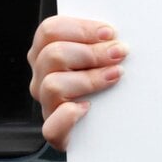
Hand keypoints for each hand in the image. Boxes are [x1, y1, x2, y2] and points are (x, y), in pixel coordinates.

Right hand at [27, 16, 126, 150]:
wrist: (112, 124)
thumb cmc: (110, 83)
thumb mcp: (104, 56)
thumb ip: (103, 42)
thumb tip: (118, 34)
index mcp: (47, 51)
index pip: (50, 30)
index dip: (81, 29)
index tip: (110, 33)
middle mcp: (42, 76)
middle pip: (53, 54)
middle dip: (92, 52)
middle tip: (120, 53)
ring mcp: (47, 104)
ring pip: (53, 85)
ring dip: (89, 78)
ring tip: (115, 75)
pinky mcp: (55, 132)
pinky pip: (51, 126)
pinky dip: (68, 116)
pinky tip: (88, 108)